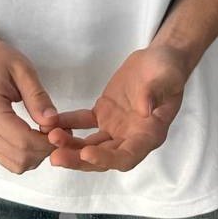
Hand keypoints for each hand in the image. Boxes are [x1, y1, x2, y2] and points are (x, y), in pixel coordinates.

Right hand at [0, 38, 63, 174]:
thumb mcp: (23, 70)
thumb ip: (38, 97)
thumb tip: (52, 122)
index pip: (24, 142)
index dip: (48, 141)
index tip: (64, 129)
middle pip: (20, 158)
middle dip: (45, 150)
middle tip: (59, 131)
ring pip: (15, 165)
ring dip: (36, 155)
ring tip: (46, 134)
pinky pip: (8, 160)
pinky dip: (25, 154)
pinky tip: (34, 137)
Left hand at [37, 45, 189, 171]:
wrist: (159, 59)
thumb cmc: (168, 69)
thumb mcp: (167, 77)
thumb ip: (155, 92)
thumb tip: (145, 109)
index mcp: (149, 135)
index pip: (127, 156)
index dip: (107, 159)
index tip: (86, 153)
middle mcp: (131, 138)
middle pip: (103, 157)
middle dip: (79, 159)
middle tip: (55, 157)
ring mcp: (116, 128)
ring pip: (90, 145)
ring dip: (70, 146)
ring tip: (49, 138)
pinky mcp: (104, 114)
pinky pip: (83, 124)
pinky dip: (68, 125)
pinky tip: (52, 122)